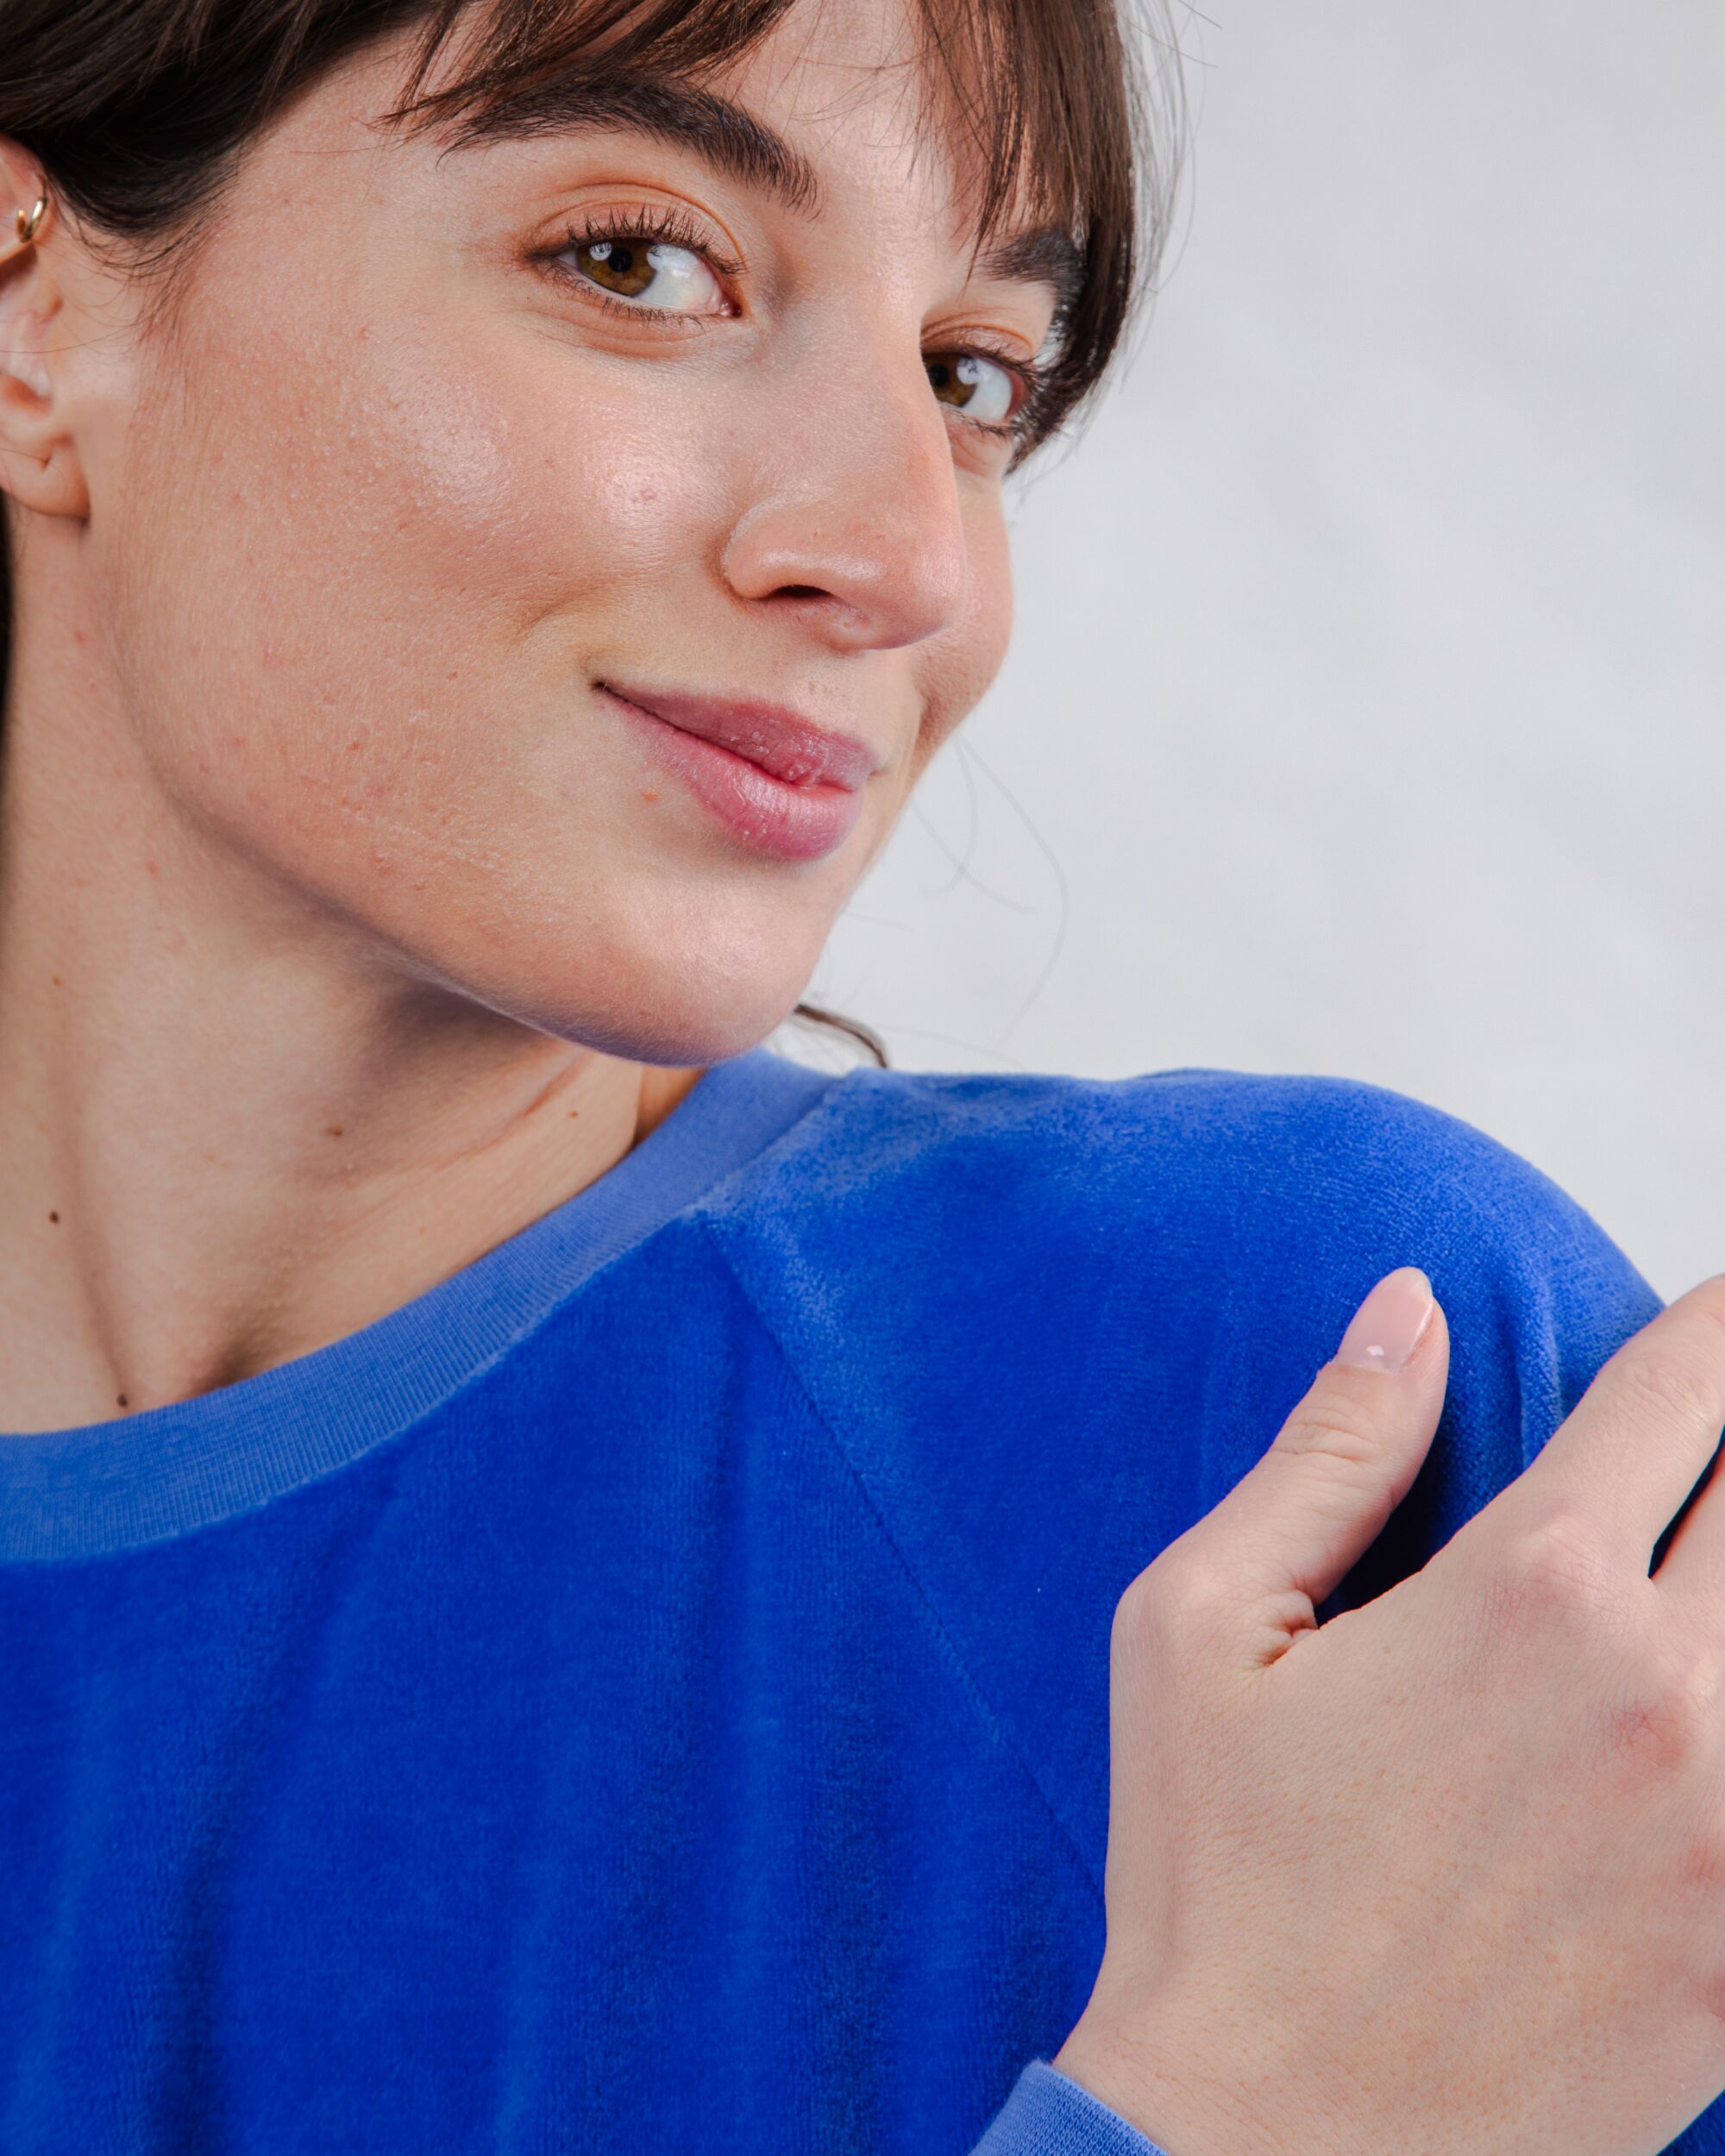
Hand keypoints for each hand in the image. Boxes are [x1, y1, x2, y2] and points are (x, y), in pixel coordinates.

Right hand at [1054, 1267, 1724, 2155]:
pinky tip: (1717, 1695)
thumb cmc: (1215, 1880)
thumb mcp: (1202, 1625)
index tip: (1719, 1305)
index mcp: (1526, 1594)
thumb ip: (1331, 1448)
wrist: (1269, 2149)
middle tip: (1721, 1423)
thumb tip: (1408, 1305)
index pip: (1680, 1390)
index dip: (1718, 1321)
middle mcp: (1663, 1693)